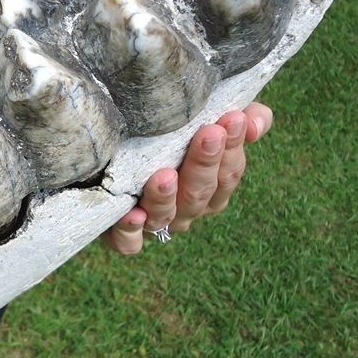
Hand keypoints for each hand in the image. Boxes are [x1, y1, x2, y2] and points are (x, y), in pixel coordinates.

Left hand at [101, 102, 272, 254]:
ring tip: (164, 176)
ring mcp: (155, 223)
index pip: (228, 173)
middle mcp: (185, 209)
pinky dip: (130, 231)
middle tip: (209, 135)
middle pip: (200, 193)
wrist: (105, 157)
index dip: (233, 147)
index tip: (233, 118)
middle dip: (205, 164)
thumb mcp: (206, 118)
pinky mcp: (121, 235)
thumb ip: (242, 116)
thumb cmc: (165, 134)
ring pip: (167, 216)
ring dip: (166, 197)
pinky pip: (129, 242)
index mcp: (210, 187)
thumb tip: (253, 121)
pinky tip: (132, 214)